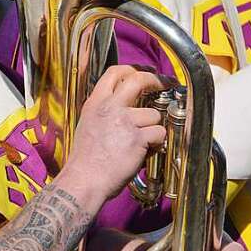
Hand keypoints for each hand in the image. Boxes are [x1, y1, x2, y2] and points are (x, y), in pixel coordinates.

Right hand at [66, 66, 166, 201]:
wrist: (83, 181)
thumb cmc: (86, 161)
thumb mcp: (89, 124)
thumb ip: (106, 112)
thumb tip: (127, 107)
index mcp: (95, 103)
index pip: (114, 73)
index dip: (133, 69)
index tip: (147, 72)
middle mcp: (110, 107)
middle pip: (139, 79)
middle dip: (157, 80)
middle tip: (167, 83)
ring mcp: (124, 121)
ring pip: (154, 115)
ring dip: (152, 129)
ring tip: (141, 144)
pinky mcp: (137, 137)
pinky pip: (159, 134)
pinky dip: (156, 144)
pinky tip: (144, 153)